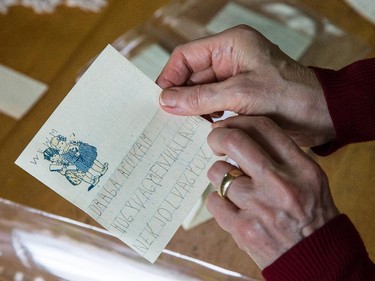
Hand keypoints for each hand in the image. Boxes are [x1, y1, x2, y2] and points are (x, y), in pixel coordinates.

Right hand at [156, 25, 334, 146]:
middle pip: (191, 76)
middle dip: (180, 97)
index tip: (159, 100)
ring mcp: (234, 79)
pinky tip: (200, 131)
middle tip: (167, 120)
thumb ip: (200, 98)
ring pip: (201, 92)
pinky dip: (205, 117)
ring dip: (192, 109)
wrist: (322, 115)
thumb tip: (166, 101)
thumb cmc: (289, 97)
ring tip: (182, 128)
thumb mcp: (240, 95)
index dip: (170, 77)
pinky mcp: (239, 97)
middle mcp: (230, 59)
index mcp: (230, 45)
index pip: (186, 56)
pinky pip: (213, 105)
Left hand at [205, 116, 338, 268]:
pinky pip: (213, 201)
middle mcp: (280, 183)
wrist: (316, 259)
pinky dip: (218, 201)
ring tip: (229, 184)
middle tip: (215, 142)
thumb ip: (281, 156)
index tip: (228, 125)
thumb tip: (241, 135)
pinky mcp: (243, 228)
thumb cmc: (311, 214)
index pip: (263, 127)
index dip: (238, 121)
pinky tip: (231, 206)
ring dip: (219, 175)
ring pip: (218, 172)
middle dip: (217, 137)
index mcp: (301, 168)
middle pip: (234, 141)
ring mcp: (259, 206)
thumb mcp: (309, 179)